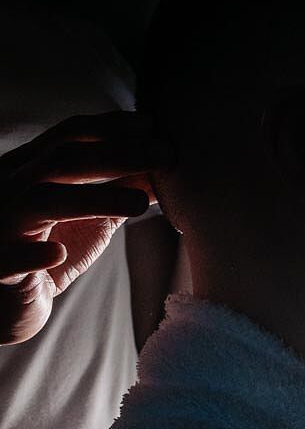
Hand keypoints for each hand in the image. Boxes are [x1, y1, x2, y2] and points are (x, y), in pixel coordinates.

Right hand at [1, 111, 172, 344]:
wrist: (6, 304)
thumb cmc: (49, 255)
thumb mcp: (91, 218)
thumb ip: (120, 193)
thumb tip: (164, 172)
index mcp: (28, 172)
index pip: (66, 137)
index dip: (108, 128)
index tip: (150, 124)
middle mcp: (9, 191)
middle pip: (61, 162)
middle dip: (115, 154)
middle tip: (165, 155)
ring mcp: (0, 228)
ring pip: (41, 202)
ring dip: (92, 198)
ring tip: (140, 202)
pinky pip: (8, 260)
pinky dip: (30, 254)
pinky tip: (56, 252)